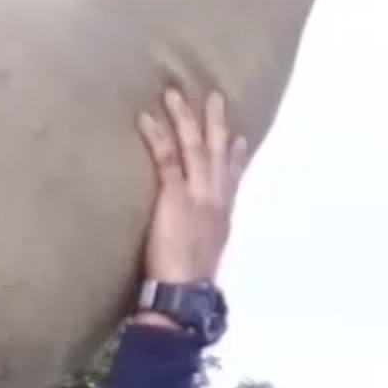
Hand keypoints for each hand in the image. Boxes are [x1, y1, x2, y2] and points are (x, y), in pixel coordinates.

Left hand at [135, 87, 249, 290]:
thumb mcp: (206, 259)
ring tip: (174, 94)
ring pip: (195, 148)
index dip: (237, 158)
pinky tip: (148, 118)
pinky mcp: (175, 197)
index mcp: (222, 218)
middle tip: (215, 97)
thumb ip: (203, 241)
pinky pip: (167, 159)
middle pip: (219, 154)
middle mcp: (215, 202)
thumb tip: (198, 240)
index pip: (232, 181)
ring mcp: (197, 196)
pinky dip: (158, 136)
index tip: (239, 138)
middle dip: (217, 124)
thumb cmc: (188, 284)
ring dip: (186, 119)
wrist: (183, 294)